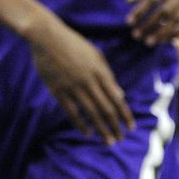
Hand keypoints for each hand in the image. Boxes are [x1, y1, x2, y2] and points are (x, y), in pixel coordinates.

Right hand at [29, 13, 133, 143]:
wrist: (47, 37)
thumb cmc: (73, 44)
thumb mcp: (95, 55)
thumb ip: (107, 75)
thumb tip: (120, 95)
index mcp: (100, 71)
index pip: (117, 98)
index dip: (125, 114)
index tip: (131, 126)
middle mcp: (89, 81)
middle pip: (106, 109)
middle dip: (115, 126)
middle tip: (120, 139)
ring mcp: (73, 87)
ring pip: (91, 113)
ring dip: (101, 129)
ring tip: (108, 141)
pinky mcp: (58, 90)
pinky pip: (72, 111)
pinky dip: (81, 124)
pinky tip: (87, 132)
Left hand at [125, 0, 178, 45]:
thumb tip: (127, 1)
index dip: (140, 11)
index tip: (129, 22)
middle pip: (165, 12)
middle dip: (149, 25)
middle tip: (136, 36)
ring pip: (178, 21)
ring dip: (162, 33)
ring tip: (150, 42)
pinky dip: (178, 33)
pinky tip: (166, 39)